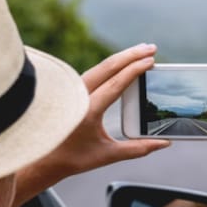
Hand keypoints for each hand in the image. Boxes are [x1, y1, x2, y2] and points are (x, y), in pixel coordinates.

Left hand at [16, 44, 170, 198]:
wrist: (43, 157)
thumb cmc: (73, 157)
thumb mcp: (107, 155)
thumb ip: (137, 149)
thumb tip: (162, 143)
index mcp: (87, 111)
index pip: (116, 83)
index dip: (135, 70)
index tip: (151, 61)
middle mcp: (78, 97)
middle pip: (108, 67)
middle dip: (131, 55)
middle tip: (151, 49)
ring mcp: (73, 90)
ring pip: (100, 66)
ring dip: (121, 57)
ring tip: (141, 51)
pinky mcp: (72, 90)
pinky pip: (94, 72)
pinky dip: (110, 64)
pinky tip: (122, 61)